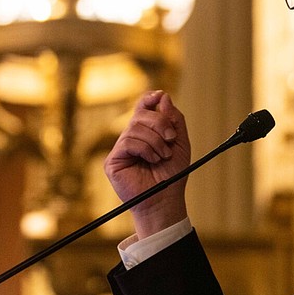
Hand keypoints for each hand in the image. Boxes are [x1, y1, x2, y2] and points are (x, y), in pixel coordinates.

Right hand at [104, 91, 191, 238]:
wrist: (166, 199)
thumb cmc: (172, 174)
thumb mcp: (180, 143)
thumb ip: (174, 119)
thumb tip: (163, 96)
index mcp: (146, 131)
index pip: (142, 107)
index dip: (149, 99)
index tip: (159, 96)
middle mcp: (131, 137)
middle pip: (140, 114)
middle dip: (160, 123)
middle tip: (171, 139)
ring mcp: (121, 149)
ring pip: (134, 128)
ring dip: (155, 141)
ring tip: (163, 157)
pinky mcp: (113, 161)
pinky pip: (128, 142)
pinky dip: (145, 149)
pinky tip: (152, 160)